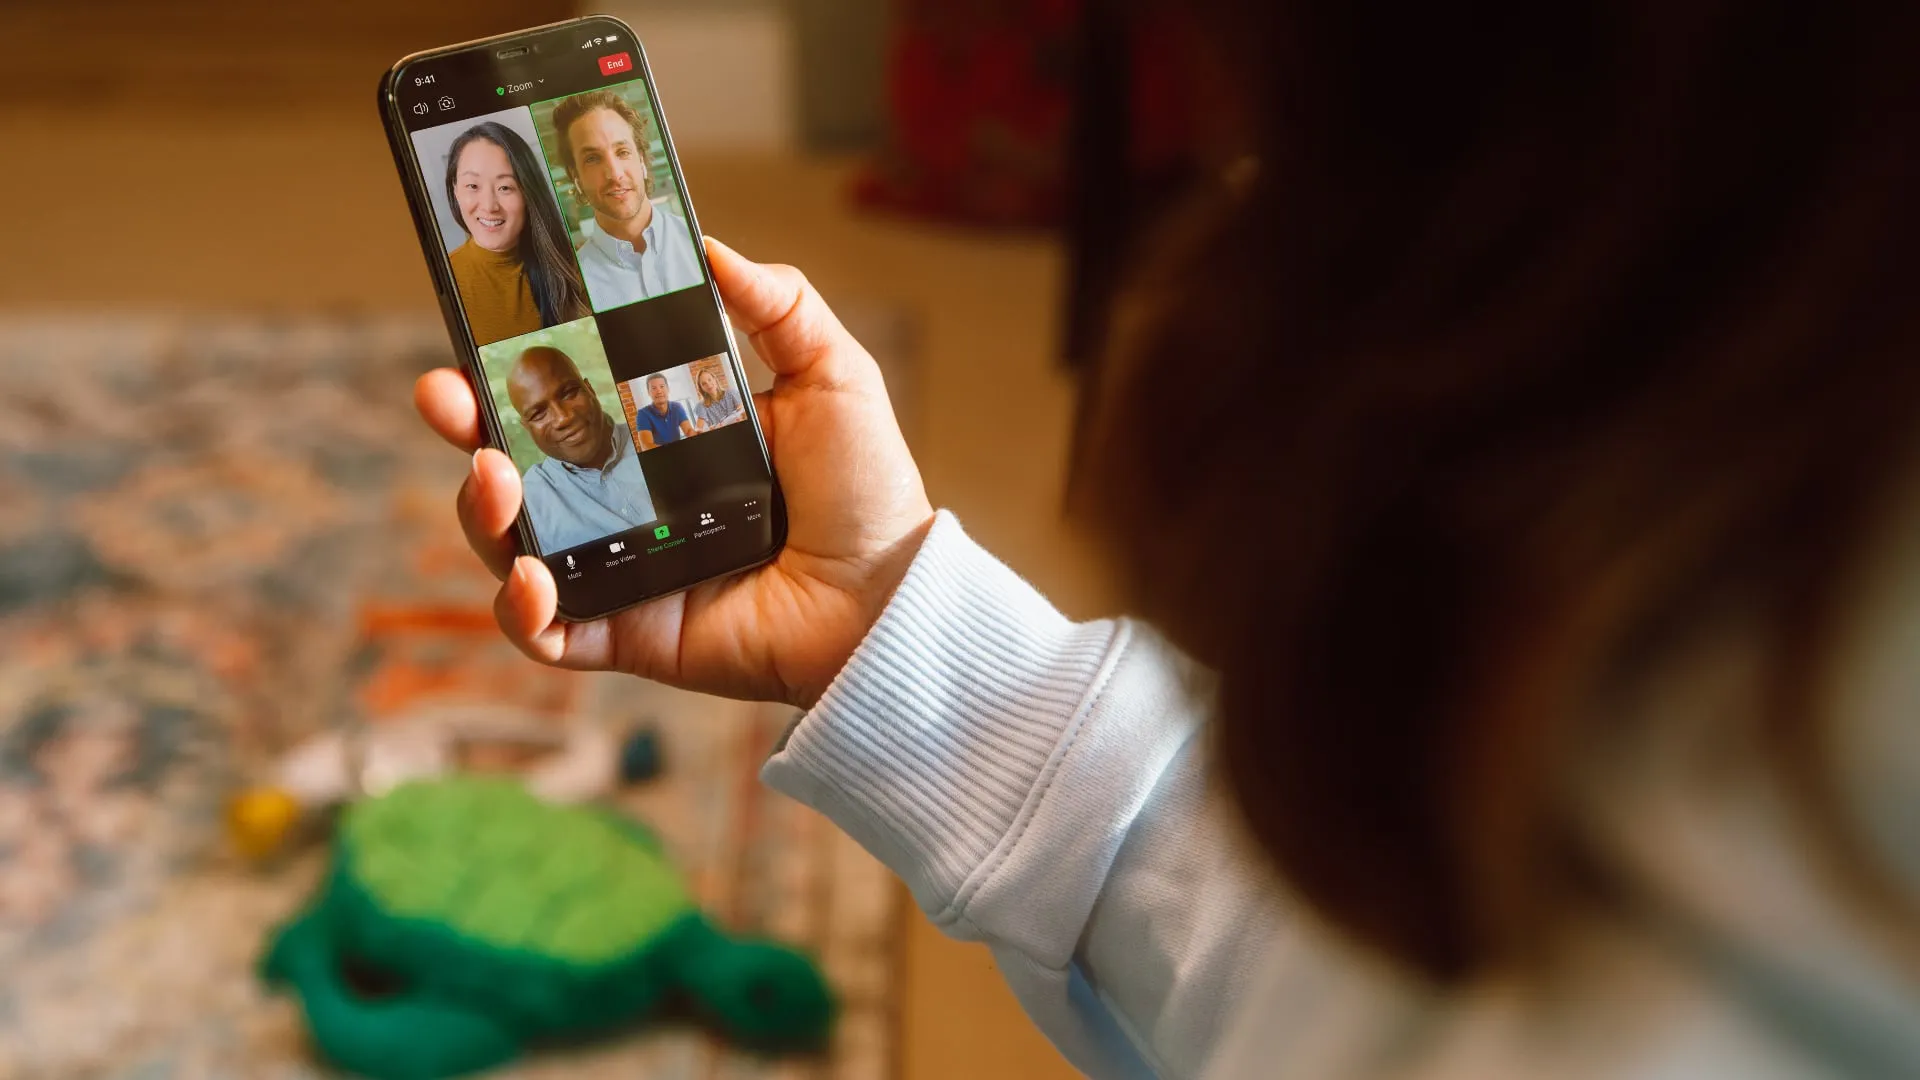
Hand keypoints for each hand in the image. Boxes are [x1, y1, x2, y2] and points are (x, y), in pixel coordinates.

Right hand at [414, 237, 934, 706]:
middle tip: (445, 394)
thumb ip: (778, 303)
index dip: (510, 360)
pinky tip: (533, 581)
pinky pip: (548, 635)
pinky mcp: (627, 634)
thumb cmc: (866, 489)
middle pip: (514, 461)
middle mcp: (624, 499)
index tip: (477, 323)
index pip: (564, 389)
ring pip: (512, 544)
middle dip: (463, 425)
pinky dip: (522, 614)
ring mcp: (618, 567)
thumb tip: (709, 244)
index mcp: (657, 433)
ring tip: (492, 478)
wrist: (890, 594)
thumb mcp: (833, 373)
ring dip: (481, 511)